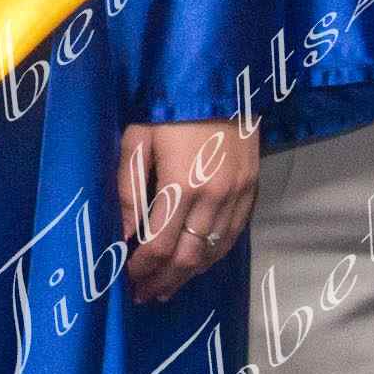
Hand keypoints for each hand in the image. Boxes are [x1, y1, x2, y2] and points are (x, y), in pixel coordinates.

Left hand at [122, 119, 257, 297]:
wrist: (217, 77)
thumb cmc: (168, 104)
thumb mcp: (137, 139)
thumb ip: (128, 189)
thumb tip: (122, 235)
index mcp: (180, 184)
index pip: (159, 245)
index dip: (142, 269)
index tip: (127, 279)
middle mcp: (213, 197)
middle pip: (188, 258)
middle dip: (163, 281)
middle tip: (144, 295)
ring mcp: (237, 194)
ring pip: (213, 252)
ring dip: (189, 276)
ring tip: (167, 288)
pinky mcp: (251, 188)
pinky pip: (233, 235)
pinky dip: (214, 255)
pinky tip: (198, 264)